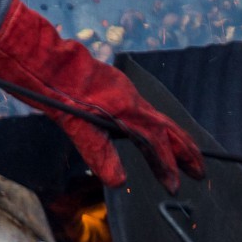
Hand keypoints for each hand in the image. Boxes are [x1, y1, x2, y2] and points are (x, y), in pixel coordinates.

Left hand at [0, 0, 204, 191]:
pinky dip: (158, 127)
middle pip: (167, 128)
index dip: (166, 166)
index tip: (174, 186)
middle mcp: (131, 99)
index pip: (154, 142)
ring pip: (157, 118)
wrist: (41, 55)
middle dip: (185, 151)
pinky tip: (152, 134)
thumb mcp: (73, 126)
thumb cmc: (54, 89)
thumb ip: (98, 153)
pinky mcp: (117, 87)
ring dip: (174, 140)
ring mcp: (125, 91)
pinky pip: (146, 110)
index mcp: (124, 109)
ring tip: (185, 157)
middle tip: (200, 172)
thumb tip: (118, 182)